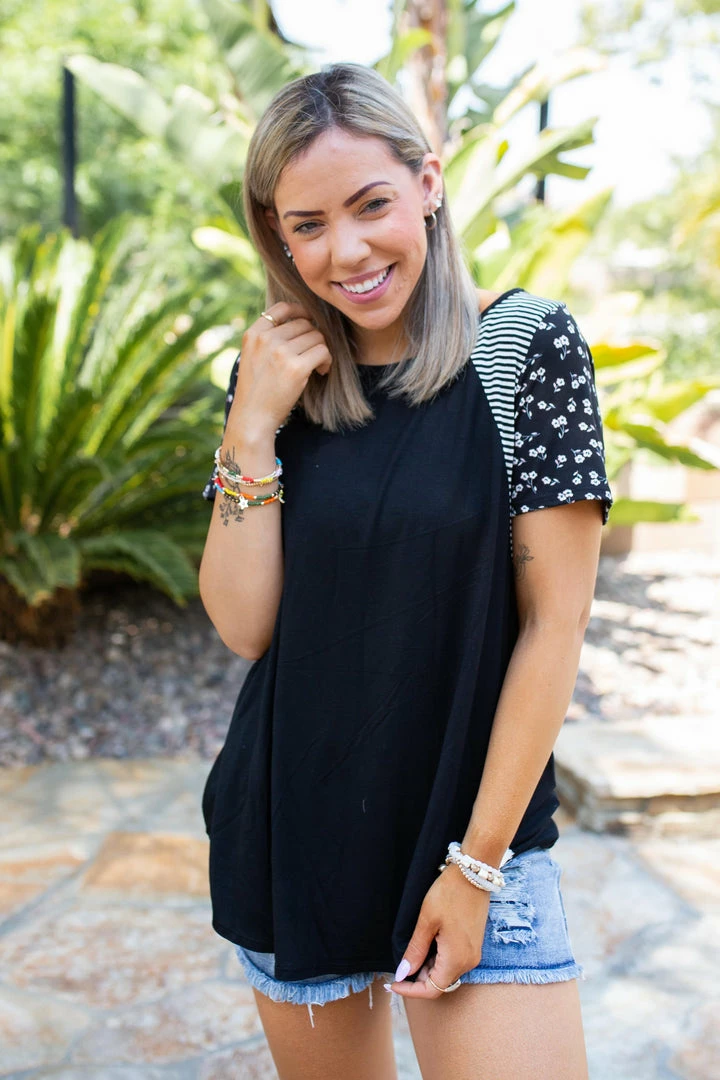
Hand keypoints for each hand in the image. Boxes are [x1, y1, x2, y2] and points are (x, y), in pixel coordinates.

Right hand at [229, 301, 332, 433]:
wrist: (253, 417)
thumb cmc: (256, 390)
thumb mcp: (253, 356)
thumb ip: (269, 338)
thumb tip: (302, 320)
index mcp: (253, 334)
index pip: (282, 307)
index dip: (300, 311)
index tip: (308, 322)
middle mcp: (266, 339)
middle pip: (304, 324)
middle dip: (313, 338)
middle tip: (313, 356)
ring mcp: (281, 352)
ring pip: (316, 337)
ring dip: (321, 350)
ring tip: (317, 366)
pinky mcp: (296, 368)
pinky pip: (323, 351)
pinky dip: (327, 361)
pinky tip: (321, 372)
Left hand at [385, 864, 490, 999]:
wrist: (473, 873)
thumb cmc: (449, 894)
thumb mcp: (427, 922)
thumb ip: (416, 950)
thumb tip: (404, 973)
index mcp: (456, 960)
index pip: (431, 990)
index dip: (410, 991)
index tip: (393, 983)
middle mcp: (468, 962)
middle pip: (439, 983)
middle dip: (417, 979)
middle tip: (398, 966)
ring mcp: (473, 953)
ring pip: (446, 972)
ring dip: (427, 968)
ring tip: (410, 952)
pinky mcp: (473, 944)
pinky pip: (453, 961)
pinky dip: (437, 959)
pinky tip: (426, 945)